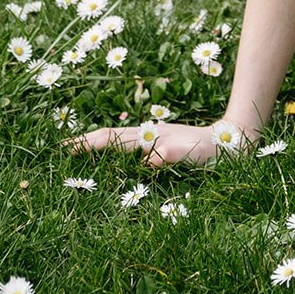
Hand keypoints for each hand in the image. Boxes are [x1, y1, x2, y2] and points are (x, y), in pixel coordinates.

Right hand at [64, 120, 238, 168]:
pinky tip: (109, 157)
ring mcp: (154, 138)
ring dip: (97, 143)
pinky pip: (129, 147)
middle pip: (110, 135)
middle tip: (61, 148)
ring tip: (77, 150)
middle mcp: (149, 134)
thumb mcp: (195, 155)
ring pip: (118, 139)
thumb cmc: (214, 151)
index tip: (66, 148)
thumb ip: (174, 155)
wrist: (232, 140)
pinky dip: (113, 149)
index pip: (112, 139)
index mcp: (151, 136)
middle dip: (86, 140)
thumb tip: (149, 159)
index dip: (89, 144)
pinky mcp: (160, 146)